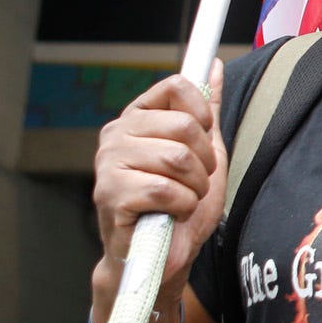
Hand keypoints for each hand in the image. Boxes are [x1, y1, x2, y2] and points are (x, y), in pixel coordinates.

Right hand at [91, 61, 225, 315]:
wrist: (162, 258)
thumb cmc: (180, 206)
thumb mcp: (203, 152)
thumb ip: (205, 109)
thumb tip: (213, 64)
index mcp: (136, 118)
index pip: (176, 87)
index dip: (203, 115)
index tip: (204, 139)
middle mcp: (116, 135)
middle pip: (184, 126)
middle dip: (204, 162)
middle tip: (193, 183)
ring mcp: (108, 163)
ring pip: (177, 158)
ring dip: (194, 187)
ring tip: (181, 201)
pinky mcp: (110, 194)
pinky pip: (165, 189)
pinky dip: (180, 206)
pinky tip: (169, 214)